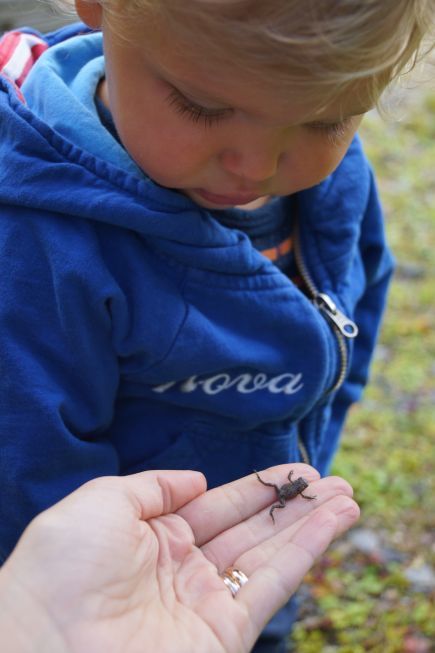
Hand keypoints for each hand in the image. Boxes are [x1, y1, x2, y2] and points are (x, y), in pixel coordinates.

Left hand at [0, 465, 358, 652]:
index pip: (217, 507)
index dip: (256, 489)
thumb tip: (197, 480)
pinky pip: (275, 584)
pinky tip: (334, 522)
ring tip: (346, 495)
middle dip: (292, 505)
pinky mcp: (225, 634)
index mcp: (153, 539)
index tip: (291, 471)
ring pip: (270, 554)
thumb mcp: (101, 503)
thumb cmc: (61, 566)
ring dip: (311, 524)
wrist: (46, 642)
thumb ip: (153, 486)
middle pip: (251, 530)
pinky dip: (308, 551)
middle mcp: (184, 570)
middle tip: (330, 479)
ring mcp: (206, 603)